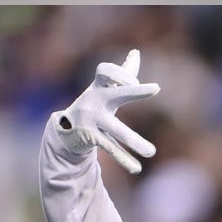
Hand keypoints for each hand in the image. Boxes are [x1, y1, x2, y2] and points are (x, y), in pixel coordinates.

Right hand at [53, 49, 159, 173]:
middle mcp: (95, 100)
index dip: (121, 72)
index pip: (107, 71)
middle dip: (134, 91)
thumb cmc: (94, 103)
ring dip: (134, 141)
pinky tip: (137, 168)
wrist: (66, 129)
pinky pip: (111, 148)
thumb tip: (135, 53)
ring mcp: (91, 120)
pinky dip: (124, 159)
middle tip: (155, 88)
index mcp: (100, 85)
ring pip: (117, 130)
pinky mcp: (90, 137)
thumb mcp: (104, 87)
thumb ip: (122, 72)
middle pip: (117, 94)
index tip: (137, 79)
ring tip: (151, 152)